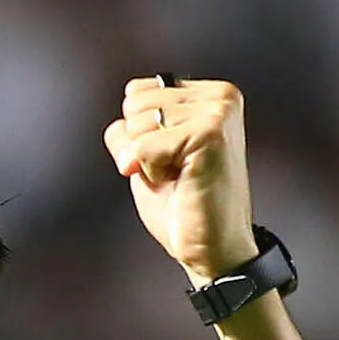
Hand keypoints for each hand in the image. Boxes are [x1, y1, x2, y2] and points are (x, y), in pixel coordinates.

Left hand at [105, 77, 255, 281]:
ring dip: (148, 161)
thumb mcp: (145, 157)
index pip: (135, 92)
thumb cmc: (183, 205)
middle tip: (177, 172)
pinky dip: (152, 172)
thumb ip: (129, 130)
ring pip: (137, 124)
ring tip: (181, 176)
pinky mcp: (209, 133)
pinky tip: (182, 182)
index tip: (170, 158)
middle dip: (141, 146)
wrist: (212, 247)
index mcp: (209, 94)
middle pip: (133, 104)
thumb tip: (119, 125)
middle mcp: (219, 96)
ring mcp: (218, 112)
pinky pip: (143, 146)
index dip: (138, 135)